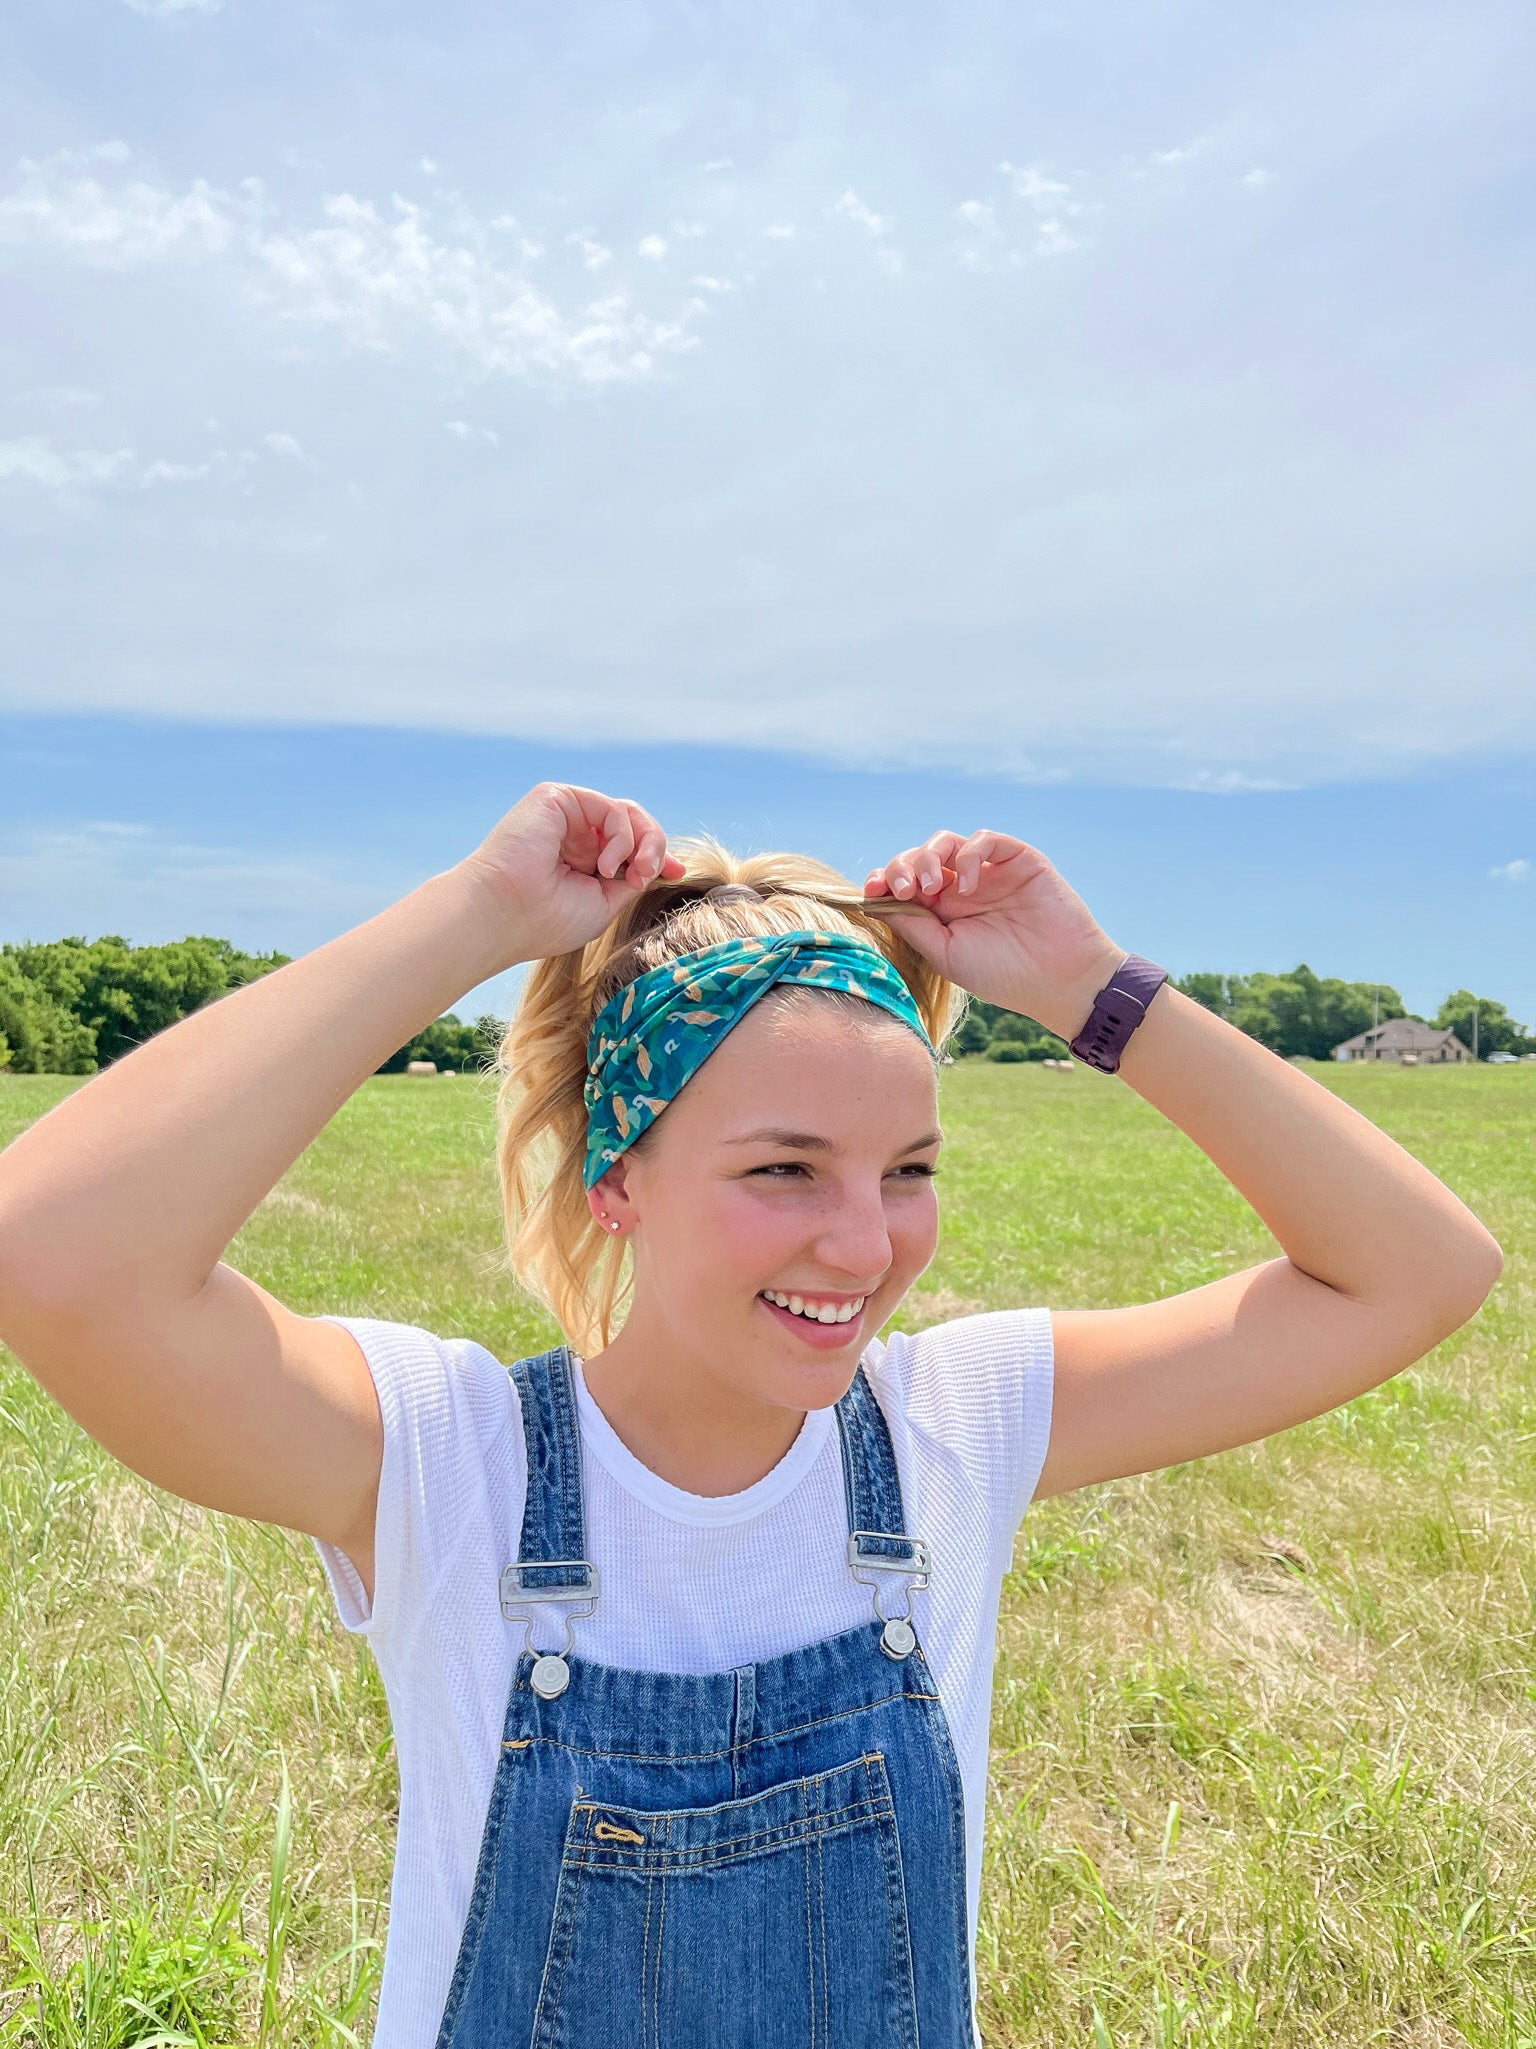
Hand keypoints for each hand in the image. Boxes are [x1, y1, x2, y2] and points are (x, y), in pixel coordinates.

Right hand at [457, 782, 687, 965]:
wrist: (504, 913)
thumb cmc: (546, 920)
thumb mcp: (604, 903)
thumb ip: (630, 880)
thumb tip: (658, 866)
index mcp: (580, 859)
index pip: (629, 846)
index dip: (657, 854)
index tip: (677, 872)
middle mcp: (573, 834)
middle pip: (633, 824)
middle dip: (654, 847)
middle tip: (649, 874)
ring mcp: (565, 815)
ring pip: (627, 813)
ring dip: (643, 844)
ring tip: (634, 874)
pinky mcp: (556, 798)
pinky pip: (611, 808)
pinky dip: (621, 838)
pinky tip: (607, 864)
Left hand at [864, 830, 1124, 1041]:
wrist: (1058, 979)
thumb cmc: (1002, 974)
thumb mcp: (946, 954)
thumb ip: (913, 925)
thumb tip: (873, 901)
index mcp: (942, 910)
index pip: (904, 881)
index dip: (884, 879)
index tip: (872, 889)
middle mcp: (962, 886)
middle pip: (919, 857)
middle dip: (901, 866)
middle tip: (903, 889)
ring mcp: (989, 871)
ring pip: (946, 842)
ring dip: (928, 857)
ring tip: (931, 887)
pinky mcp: (1018, 859)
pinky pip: (985, 839)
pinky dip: (968, 855)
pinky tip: (968, 886)